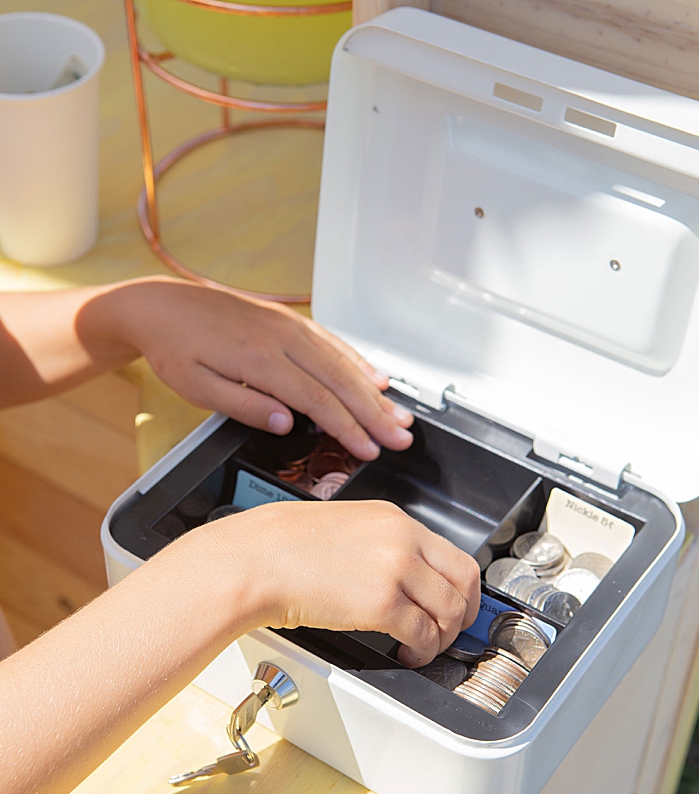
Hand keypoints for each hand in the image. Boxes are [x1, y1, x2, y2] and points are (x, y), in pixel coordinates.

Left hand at [112, 279, 413, 460]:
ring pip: (342, 361)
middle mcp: (282, 338)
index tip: (369, 449)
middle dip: (375, 413)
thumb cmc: (174, 347)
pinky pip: (332, 342)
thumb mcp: (196, 388)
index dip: (348, 428)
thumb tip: (285, 424)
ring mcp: (289, 326)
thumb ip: (245, 406)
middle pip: (340, 381)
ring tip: (400, 414)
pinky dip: (358, 361)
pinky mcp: (289, 320)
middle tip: (401, 437)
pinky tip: (376, 377)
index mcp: (259, 359)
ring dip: (374, 391)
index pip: (317, 400)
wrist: (161, 304)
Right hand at [201, 499, 480, 667]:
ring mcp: (396, 570)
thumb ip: (382, 543)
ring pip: (449, 612)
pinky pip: (423, 635)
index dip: (460, 588)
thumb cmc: (283, 546)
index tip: (455, 605)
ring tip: (423, 648)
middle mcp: (403, 540)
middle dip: (463, 615)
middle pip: (464, 582)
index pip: (454, 554)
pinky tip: (407, 654)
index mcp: (394, 519)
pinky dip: (422, 652)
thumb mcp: (346, 526)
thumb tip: (402, 573)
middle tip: (450, 632)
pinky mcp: (382, 603)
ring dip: (441, 638)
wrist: (254, 559)